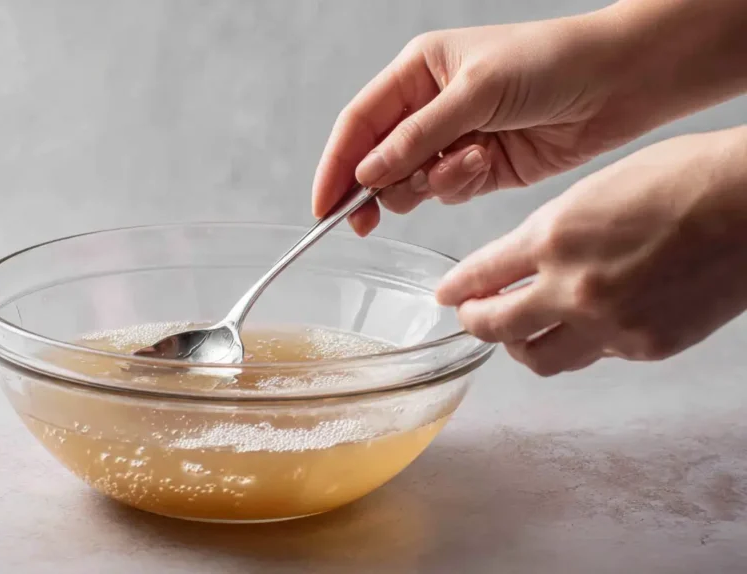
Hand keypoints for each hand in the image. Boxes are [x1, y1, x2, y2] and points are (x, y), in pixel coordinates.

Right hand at [313, 0, 746, 235]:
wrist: (619, 83)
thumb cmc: (550, 63)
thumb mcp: (475, 92)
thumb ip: (418, 137)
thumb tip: (367, 172)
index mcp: (416, 73)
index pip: (358, 124)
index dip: (335, 165)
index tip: (323, 207)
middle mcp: (428, 108)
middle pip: (376, 161)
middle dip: (379, 186)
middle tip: (371, 216)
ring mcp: (454, 140)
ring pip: (411, 183)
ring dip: (432, 183)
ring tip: (470, 162)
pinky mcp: (480, 168)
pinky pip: (447, 193)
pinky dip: (460, 187)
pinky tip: (487, 164)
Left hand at [436, 127, 746, 375]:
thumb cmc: (683, 180)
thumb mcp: (593, 191)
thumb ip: (549, 234)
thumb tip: (519, 267)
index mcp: (553, 236)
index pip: (481, 275)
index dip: (458, 289)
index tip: (447, 295)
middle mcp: (572, 287)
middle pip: (496, 328)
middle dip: (476, 322)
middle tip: (472, 316)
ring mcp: (609, 323)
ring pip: (539, 358)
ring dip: (520, 346)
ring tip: (520, 332)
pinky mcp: (645, 347)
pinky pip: (594, 355)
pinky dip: (582, 341)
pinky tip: (588, 323)